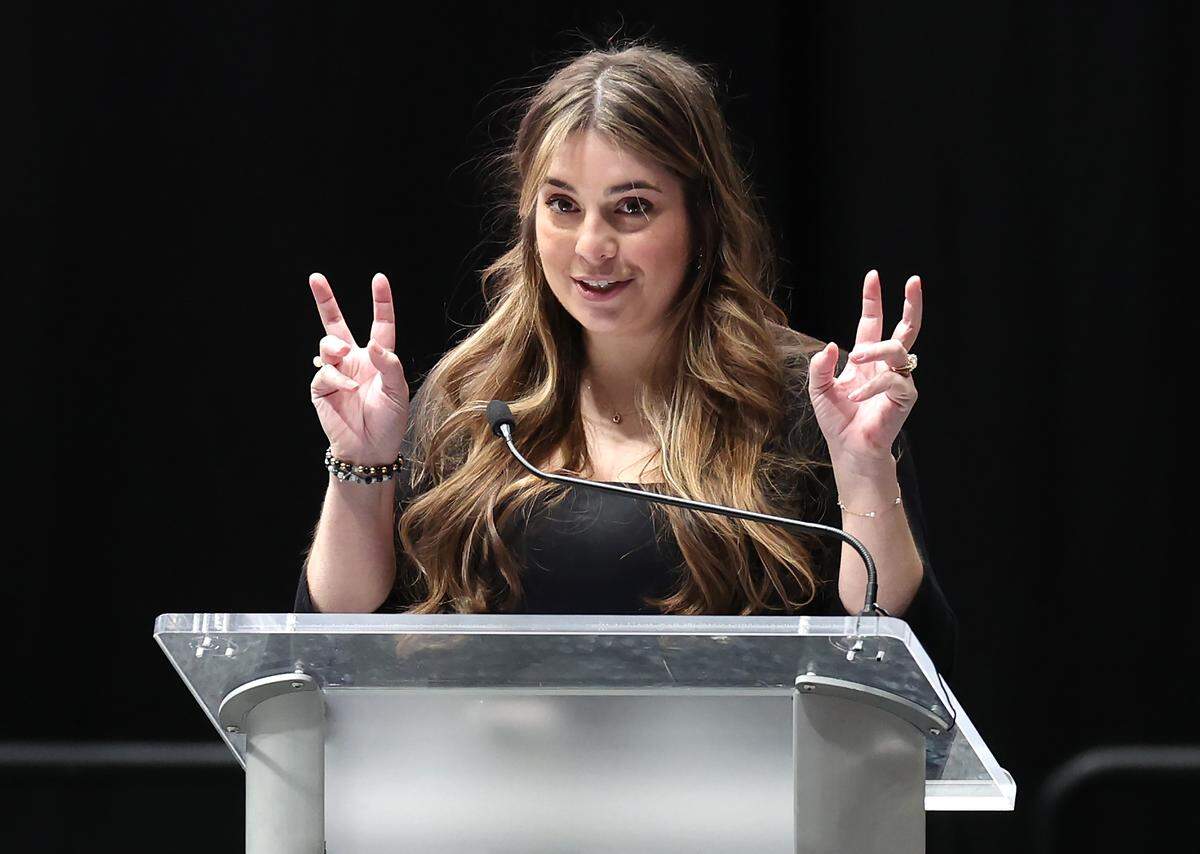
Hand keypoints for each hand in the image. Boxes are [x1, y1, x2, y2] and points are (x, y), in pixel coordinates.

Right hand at [308, 272, 408, 463]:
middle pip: (336, 324)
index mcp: (378, 358)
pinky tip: (347, 389)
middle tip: (316, 278)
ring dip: (335, 346)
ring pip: (328, 344)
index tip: (379, 279)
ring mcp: (337, 372)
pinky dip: (336, 377)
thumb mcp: (398, 392)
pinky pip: (325, 371)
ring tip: (344, 355)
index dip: (380, 302)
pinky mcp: (322, 387)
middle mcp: (355, 360)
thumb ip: (390, 364)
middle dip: (325, 300)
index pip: (380, 324)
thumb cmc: (389, 422)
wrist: (370, 450)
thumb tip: (373, 344)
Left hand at [807, 269, 921, 471]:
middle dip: (910, 303)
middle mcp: (885, 365)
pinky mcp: (905, 397)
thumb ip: (821, 366)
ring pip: (896, 349)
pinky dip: (872, 386)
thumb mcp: (820, 389)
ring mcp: (898, 379)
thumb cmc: (837, 421)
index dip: (872, 301)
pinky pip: (893, 381)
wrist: (849, 449)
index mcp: (866, 359)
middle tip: (913, 280)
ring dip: (876, 349)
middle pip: (905, 328)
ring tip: (856, 358)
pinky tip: (857, 397)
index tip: (872, 277)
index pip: (872, 323)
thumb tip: (832, 346)